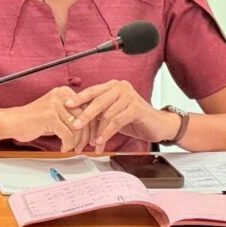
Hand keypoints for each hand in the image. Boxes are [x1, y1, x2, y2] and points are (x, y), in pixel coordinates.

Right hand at [4, 87, 93, 152]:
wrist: (13, 121)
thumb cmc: (34, 119)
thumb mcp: (56, 112)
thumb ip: (72, 114)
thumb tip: (92, 126)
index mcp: (64, 91)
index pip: (88, 109)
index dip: (92, 126)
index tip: (91, 138)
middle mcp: (60, 95)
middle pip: (85, 119)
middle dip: (86, 137)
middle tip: (83, 147)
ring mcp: (54, 105)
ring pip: (77, 129)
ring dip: (77, 143)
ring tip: (72, 148)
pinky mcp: (50, 116)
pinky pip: (68, 135)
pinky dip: (68, 145)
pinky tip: (63, 147)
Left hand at [65, 80, 179, 150]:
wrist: (159, 125)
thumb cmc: (134, 119)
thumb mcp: (113, 113)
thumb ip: (99, 111)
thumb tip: (77, 116)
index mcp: (112, 86)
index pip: (92, 91)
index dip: (79, 98)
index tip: (66, 104)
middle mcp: (120, 87)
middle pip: (98, 101)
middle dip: (84, 114)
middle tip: (75, 125)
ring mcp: (129, 96)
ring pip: (107, 113)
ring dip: (97, 130)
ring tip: (91, 141)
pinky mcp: (136, 107)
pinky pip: (117, 121)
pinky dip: (107, 132)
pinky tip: (101, 140)